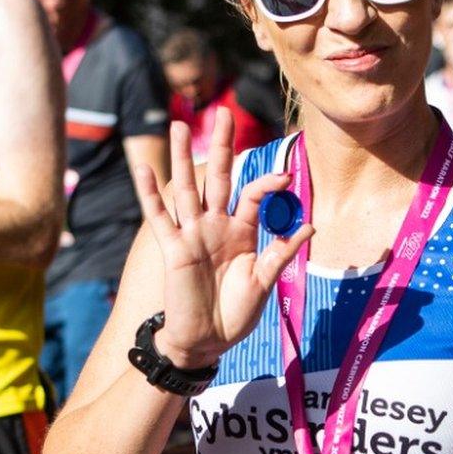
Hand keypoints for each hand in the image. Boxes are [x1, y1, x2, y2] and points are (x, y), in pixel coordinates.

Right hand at [135, 108, 311, 369]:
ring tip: (178, 124)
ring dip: (181, 156)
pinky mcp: (173, 248)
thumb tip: (309, 225)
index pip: (253, 196)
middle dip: (221, 146)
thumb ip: (281, 252)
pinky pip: (159, 217)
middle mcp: (215, 226)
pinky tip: (143, 168)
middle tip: (224, 112)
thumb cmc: (235, 314)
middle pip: (217, 177)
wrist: (206, 342)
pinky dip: (150, 193)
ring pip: (186, 188)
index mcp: (241, 231)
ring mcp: (192, 234)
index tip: (286, 176)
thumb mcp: (264, 282)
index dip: (268, 184)